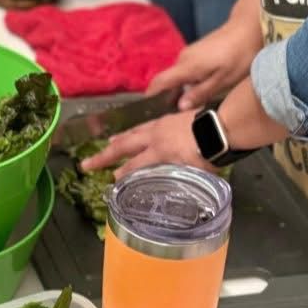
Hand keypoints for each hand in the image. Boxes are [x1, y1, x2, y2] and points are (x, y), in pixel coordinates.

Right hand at [81, 109, 206, 179]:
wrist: (220, 128)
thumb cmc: (209, 152)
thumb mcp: (194, 172)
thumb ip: (179, 179)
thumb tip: (173, 189)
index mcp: (160, 152)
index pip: (135, 165)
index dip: (123, 173)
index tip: (111, 179)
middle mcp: (155, 137)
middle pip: (125, 146)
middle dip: (104, 155)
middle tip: (87, 162)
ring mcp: (161, 125)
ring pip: (134, 131)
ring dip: (119, 139)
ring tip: (109, 142)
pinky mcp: (169, 118)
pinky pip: (146, 124)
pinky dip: (136, 129)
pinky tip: (138, 130)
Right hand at [147, 20, 260, 110]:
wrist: (247, 30)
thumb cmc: (238, 56)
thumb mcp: (222, 80)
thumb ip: (200, 93)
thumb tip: (179, 106)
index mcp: (187, 66)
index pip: (160, 81)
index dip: (150, 95)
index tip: (146, 111)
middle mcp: (183, 58)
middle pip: (168, 81)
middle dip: (166, 98)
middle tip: (169, 119)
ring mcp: (190, 54)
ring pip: (178, 76)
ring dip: (178, 91)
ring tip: (183, 110)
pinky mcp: (197, 53)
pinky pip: (185, 71)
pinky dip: (186, 83)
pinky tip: (195, 94)